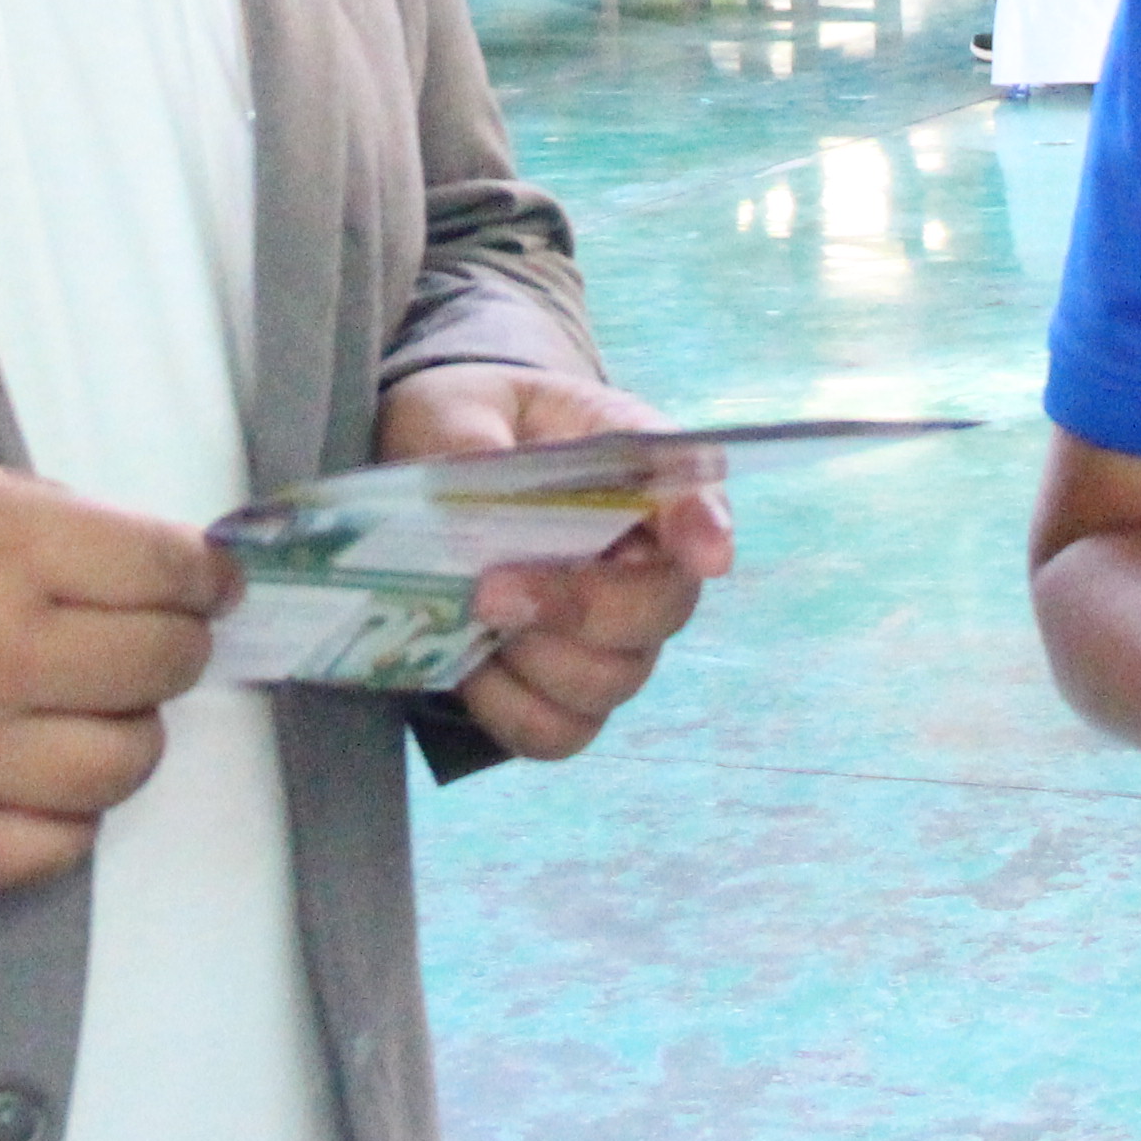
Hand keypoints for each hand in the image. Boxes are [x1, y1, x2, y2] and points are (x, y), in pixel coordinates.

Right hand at [0, 430, 233, 890]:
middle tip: (152, 636)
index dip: (204, 576)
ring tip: (94, 708)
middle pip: (162, 667)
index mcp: (6, 551)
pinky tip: (45, 775)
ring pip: (124, 765)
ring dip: (128, 730)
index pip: (169, 572)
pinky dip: (69, 814)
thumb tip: (133, 563)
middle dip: (175, 643)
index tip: (209, 583)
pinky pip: (49, 848)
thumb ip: (41, 518)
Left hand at [374, 363, 735, 760]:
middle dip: (578, 606)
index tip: (708, 553)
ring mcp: (616, 635)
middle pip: (661, 607)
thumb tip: (476, 484)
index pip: (696, 493)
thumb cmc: (465, 428)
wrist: (432, 473)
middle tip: (490, 590)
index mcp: (636, 467)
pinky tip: (471, 668)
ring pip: (612, 679)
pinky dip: (510, 710)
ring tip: (471, 619)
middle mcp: (647, 558)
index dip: (704, 526)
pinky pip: (562, 731)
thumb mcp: (455, 408)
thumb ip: (470, 438)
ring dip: (534, 659)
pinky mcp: (570, 693)